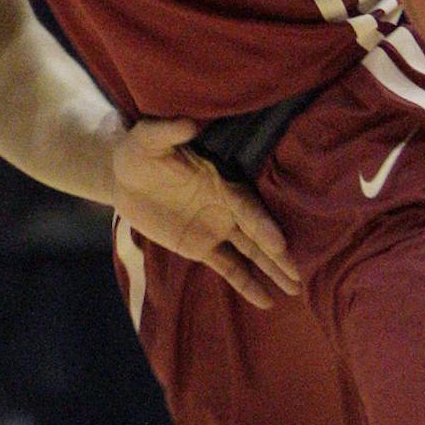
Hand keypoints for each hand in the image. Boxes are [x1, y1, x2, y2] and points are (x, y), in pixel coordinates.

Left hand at [109, 118, 301, 310]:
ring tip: (295, 289)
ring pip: (249, 253)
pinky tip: (266, 301)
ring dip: (270, 270)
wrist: (124, 174)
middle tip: (300, 274)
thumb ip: (168, 132)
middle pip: (256, 234)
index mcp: (219, 182)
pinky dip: (246, 283)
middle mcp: (225, 207)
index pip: (246, 206)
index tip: (279, 244)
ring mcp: (216, 229)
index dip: (262, 225)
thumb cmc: (139, 150)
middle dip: (278, 254)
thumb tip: (188, 124)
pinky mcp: (201, 247)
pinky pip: (227, 267)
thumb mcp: (149, 138)